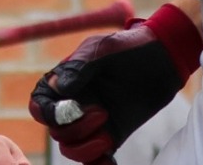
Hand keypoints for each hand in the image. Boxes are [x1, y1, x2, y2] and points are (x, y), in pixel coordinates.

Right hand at [28, 2, 200, 163]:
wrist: (163, 59)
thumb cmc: (129, 48)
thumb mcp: (102, 50)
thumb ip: (78, 67)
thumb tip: (57, 88)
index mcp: (64, 82)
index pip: (40, 106)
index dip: (48, 114)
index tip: (68, 109)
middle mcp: (74, 104)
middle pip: (57, 132)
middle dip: (75, 129)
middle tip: (102, 112)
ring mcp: (92, 123)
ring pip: (72, 149)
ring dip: (85, 149)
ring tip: (107, 135)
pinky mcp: (111, 135)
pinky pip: (95, 160)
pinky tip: (110, 161)